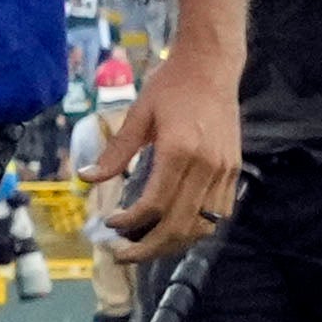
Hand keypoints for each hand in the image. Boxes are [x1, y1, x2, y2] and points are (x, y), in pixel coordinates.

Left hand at [86, 62, 242, 260]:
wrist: (212, 67)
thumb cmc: (171, 86)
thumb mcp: (137, 116)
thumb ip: (115, 152)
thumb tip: (87, 179)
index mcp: (179, 152)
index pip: (154, 205)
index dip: (130, 223)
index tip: (110, 224)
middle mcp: (207, 166)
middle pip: (179, 224)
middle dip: (149, 248)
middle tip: (122, 255)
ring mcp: (225, 170)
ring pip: (203, 225)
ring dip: (174, 243)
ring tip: (146, 247)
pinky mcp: (234, 169)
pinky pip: (219, 212)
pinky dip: (197, 228)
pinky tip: (174, 229)